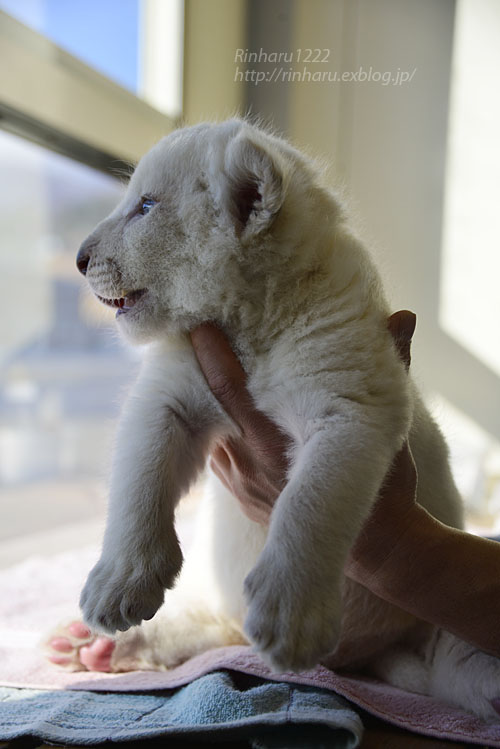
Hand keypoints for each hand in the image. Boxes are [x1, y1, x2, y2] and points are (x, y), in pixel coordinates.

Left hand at [190, 310, 416, 529]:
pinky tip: (225, 424)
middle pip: (210, 412)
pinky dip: (219, 440)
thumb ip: (392, 368)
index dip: (212, 356)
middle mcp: (251, 463)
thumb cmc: (385, 488)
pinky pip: (220, 462)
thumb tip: (404, 318)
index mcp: (277, 441)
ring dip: (208, 413)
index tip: (199, 327)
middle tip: (200, 345)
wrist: (376, 551)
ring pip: (211, 438)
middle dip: (202, 380)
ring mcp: (243, 485)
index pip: (230, 389)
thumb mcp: (387, 425)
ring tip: (205, 382)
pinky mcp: (244, 500)